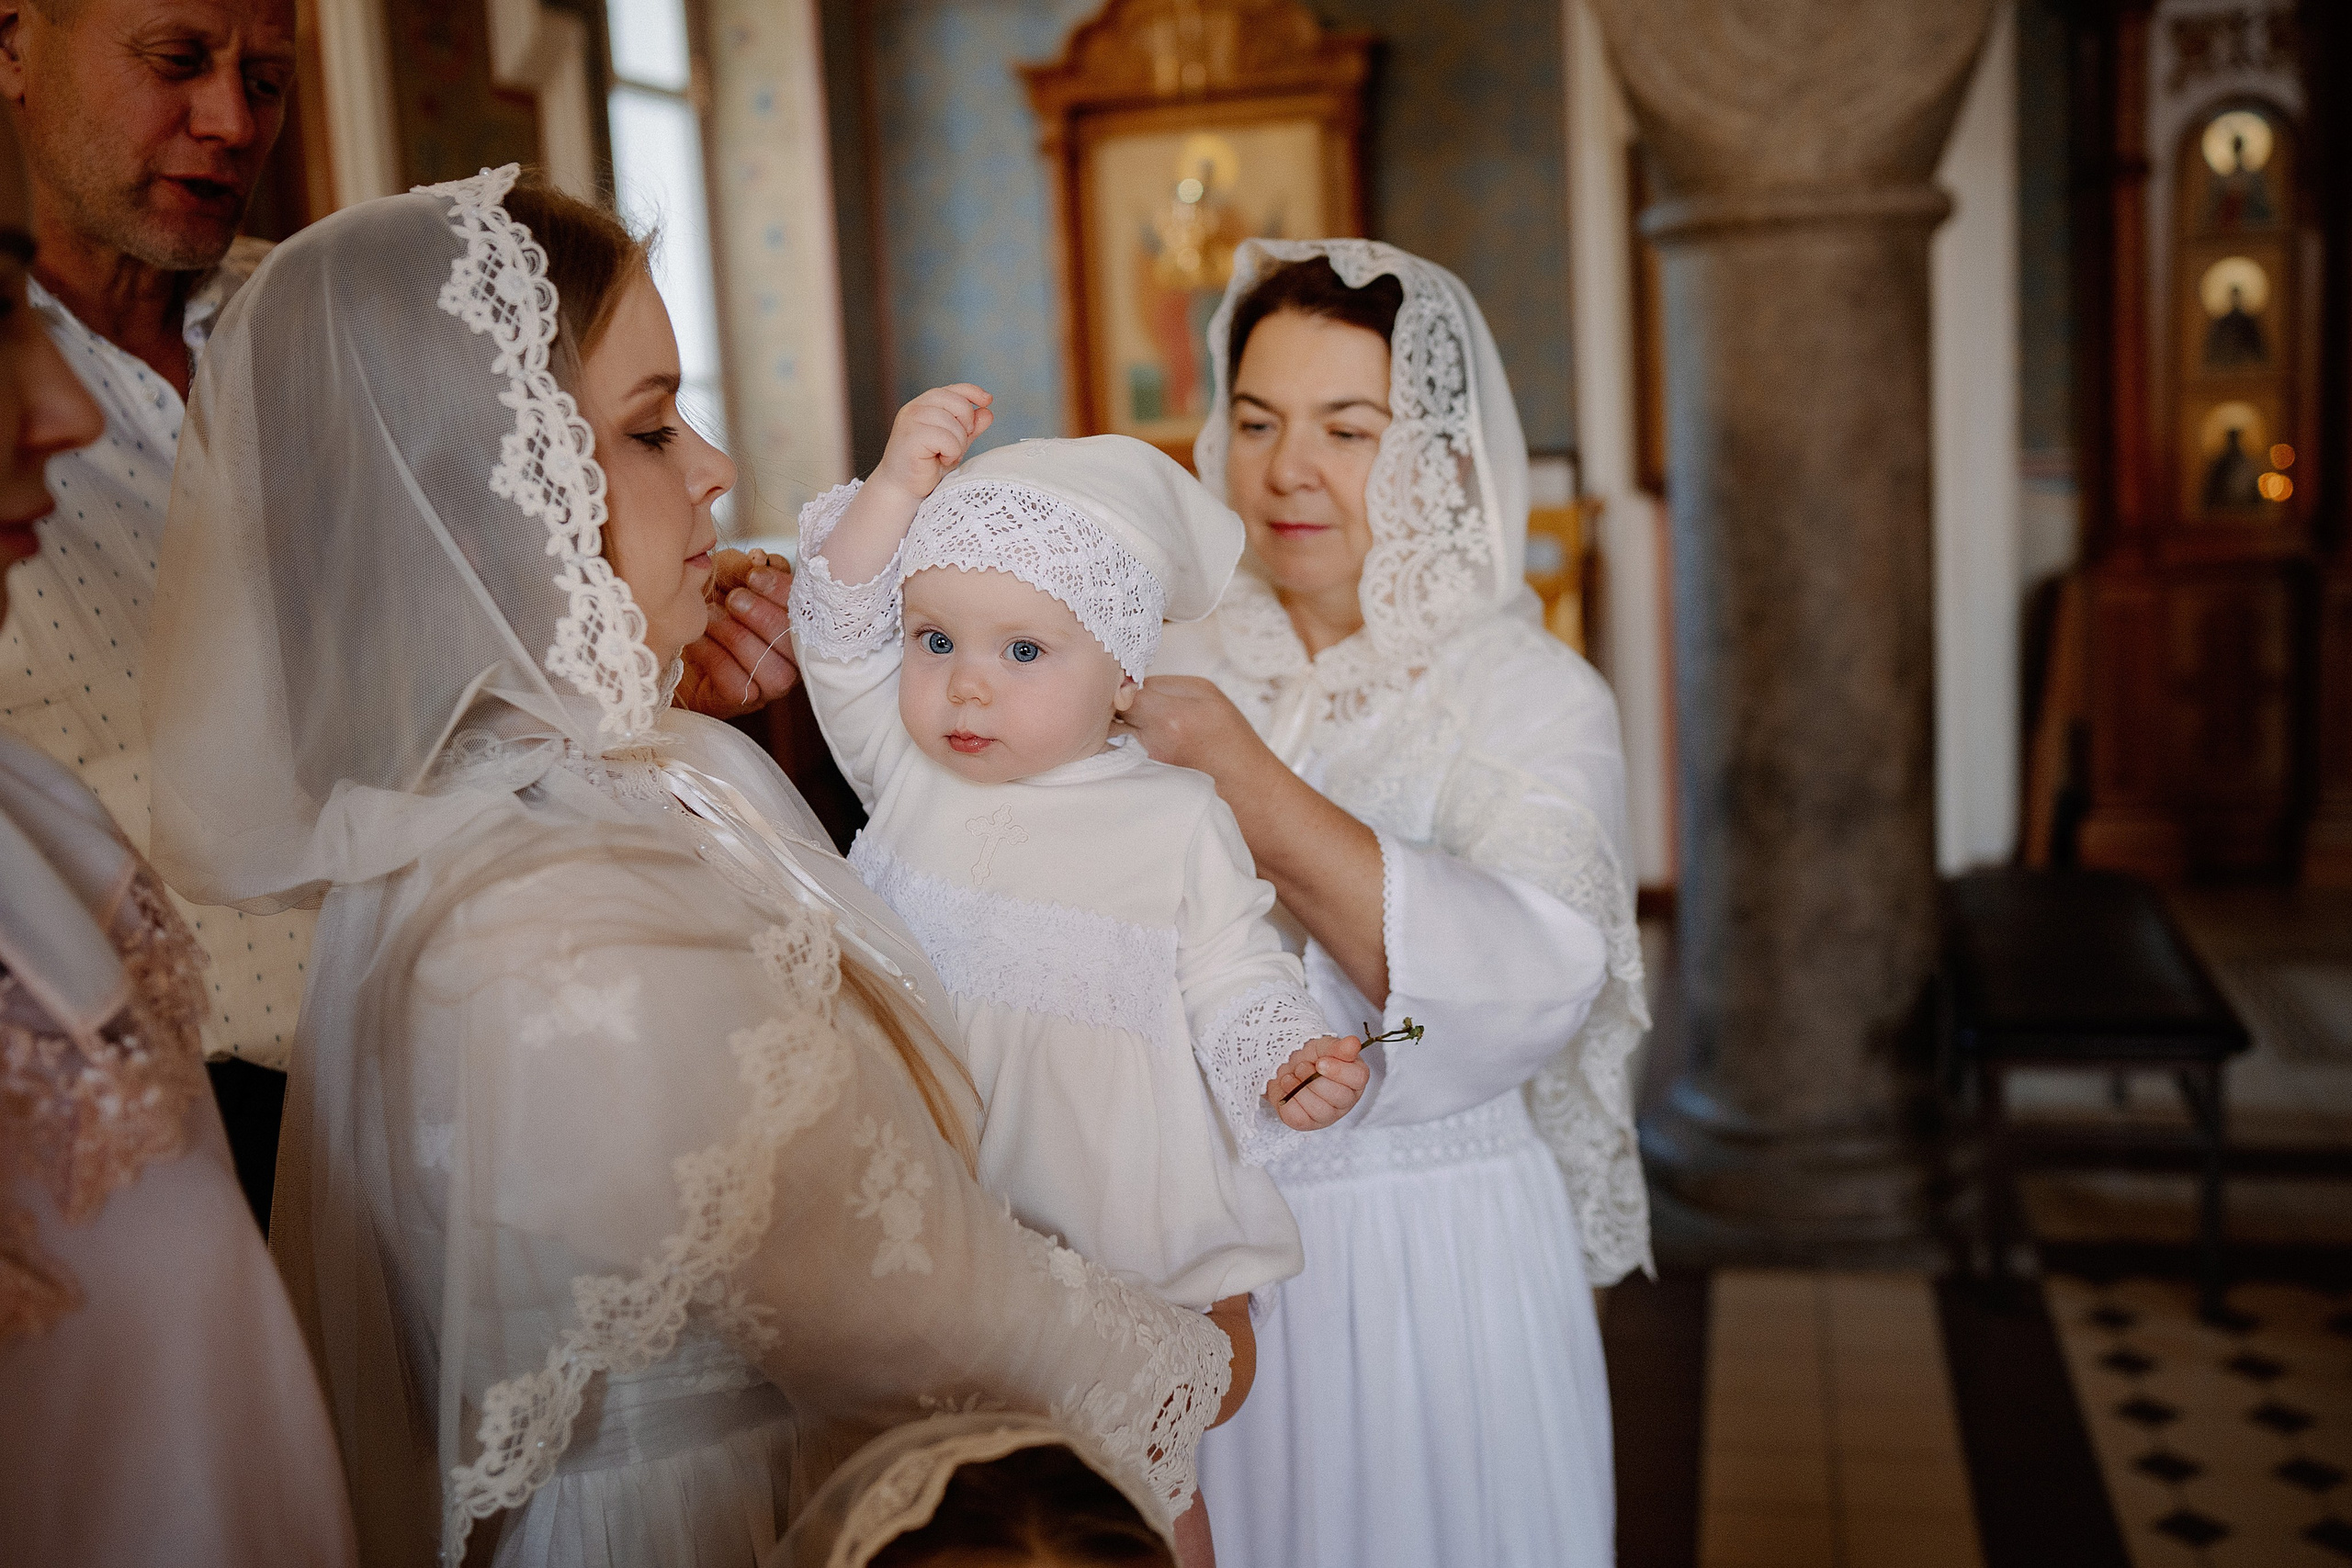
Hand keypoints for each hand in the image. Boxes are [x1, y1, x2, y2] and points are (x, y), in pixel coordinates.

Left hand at [676, 549, 797, 717]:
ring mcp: (769, 683)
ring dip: (739, 637)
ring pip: (774, 671)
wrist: (666, 639)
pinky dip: (716, 657)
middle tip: (734, 598)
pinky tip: (697, 639)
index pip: (808, 613)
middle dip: (762, 616)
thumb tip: (758, 561)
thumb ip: (742, 566)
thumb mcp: (722, 575)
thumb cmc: (704, 604)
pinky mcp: (743, 701)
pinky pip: (740, 685)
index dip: (783, 593)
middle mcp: (790, 657)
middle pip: (795, 646)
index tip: (754, 575)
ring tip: (711, 617)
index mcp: (794, 624)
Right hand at [868, 383, 992, 510]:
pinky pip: (947, 439)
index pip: (954, 390)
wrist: (904, 487)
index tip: (987, 400)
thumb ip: (970, 427)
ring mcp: (911, 420)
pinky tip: (939, 460)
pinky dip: (951, 453)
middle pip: (958, 404)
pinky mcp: (911, 436)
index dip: (973, 392)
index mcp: (925, 404)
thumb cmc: (927, 465)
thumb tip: (987, 412)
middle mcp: (916, 407)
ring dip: (958, 445)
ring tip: (945, 456)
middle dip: (967, 426)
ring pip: (954, 424)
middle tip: (957, 445)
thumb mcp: (955, 443)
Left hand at [1117, 675, 1263, 778]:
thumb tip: (1130, 683)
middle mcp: (1154, 743)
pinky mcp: (1145, 779)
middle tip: (1122, 701)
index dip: (1121, 685)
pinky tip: (1136, 742)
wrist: (1247, 788)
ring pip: (1112, 735)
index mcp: (1171, 717)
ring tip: (1129, 722)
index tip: (1127, 684)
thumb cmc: (1232, 740)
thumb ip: (1166, 686)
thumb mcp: (1208, 696)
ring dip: (1116, 726)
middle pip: (1111, 715)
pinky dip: (1123, 744)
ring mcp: (1147, 764)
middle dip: (1114, 705)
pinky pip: (1121, 754)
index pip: (1123, 692)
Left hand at [1266, 1034, 1366, 1129]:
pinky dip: (1288, 1100)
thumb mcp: (1324, 1047)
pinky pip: (1298, 1118)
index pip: (1358, 1078)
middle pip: (1339, 1096)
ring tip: (1291, 1076)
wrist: (1286, 1066)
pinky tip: (1287, 1088)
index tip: (1320, 1062)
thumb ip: (1339, 1047)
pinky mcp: (1306, 1123)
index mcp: (1355, 1078)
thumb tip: (1353, 1043)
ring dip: (1300, 1089)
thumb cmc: (1311, 1058)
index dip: (1338, 1070)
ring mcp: (1328, 1115)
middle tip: (1302, 1066)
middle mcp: (1346, 1100)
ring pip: (1319, 1110)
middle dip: (1315, 1079)